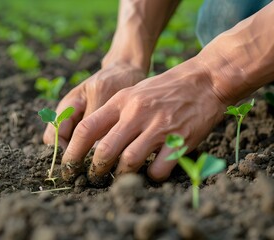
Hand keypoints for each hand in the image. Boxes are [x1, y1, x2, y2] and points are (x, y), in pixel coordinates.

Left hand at [60, 59, 228, 183]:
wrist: (205, 80)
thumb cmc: (163, 89)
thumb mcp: (132, 93)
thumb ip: (112, 114)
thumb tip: (89, 139)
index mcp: (121, 102)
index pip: (86, 129)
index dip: (73, 151)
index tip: (69, 166)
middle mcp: (136, 114)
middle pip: (104, 150)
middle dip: (94, 170)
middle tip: (92, 177)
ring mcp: (158, 127)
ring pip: (128, 161)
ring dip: (121, 175)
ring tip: (120, 178)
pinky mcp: (180, 140)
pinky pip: (159, 168)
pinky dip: (152, 176)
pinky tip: (152, 172)